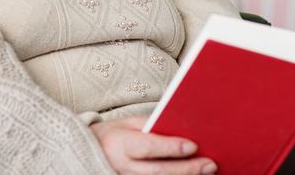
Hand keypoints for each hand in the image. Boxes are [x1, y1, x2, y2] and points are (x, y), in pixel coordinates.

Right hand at [90, 116, 216, 174]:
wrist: (85, 153)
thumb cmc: (111, 134)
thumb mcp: (127, 123)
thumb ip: (151, 127)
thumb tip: (180, 133)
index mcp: (119, 143)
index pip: (149, 147)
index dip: (171, 148)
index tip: (193, 146)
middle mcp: (121, 166)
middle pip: (158, 171)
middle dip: (187, 168)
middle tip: (210, 164)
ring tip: (206, 173)